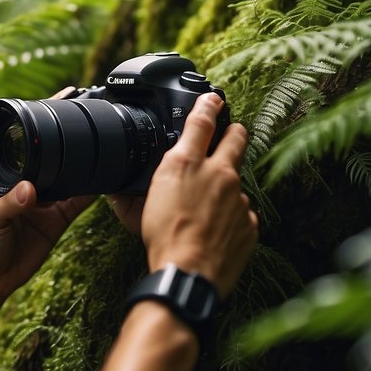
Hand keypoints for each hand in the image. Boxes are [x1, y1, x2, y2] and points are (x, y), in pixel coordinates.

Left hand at [0, 88, 95, 324]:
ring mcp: (41, 201)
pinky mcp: (56, 220)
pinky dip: (91, 190)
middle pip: (47, 156)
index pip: (20, 143)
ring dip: (81, 162)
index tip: (58, 103)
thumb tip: (31, 190)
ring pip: (66, 176)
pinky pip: (78, 201)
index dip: (37, 124)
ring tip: (101, 141)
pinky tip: (103, 178)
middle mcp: (21, 183)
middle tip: (88, 116)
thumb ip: (8, 204)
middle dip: (66, 138)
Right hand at [107, 92, 257, 296]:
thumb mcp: (143, 201)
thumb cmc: (165, 235)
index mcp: (192, 164)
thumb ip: (136, 186)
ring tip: (203, 211)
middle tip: (227, 134)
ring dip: (224, 189)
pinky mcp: (249, 225)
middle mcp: (222, 175)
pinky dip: (229, 219)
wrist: (188, 273)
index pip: (204, 121)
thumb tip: (120, 188)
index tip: (213, 98)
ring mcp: (240, 200)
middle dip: (233, 132)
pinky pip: (241, 215)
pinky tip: (212, 232)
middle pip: (236, 139)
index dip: (208, 104)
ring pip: (235, 184)